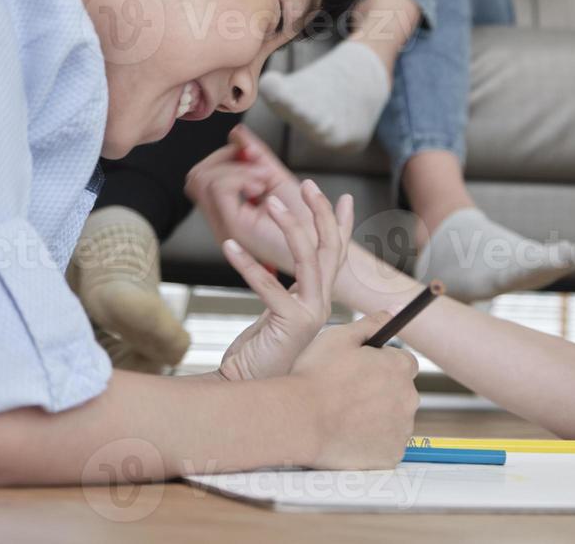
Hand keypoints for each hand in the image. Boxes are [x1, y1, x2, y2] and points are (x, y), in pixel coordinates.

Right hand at [185, 125, 311, 266]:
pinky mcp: (234, 227)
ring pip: (202, 179)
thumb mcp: (277, 179)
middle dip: (226, 159)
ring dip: (236, 169)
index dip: (225, 156)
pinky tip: (261, 187)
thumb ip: (256, 155)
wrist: (324, 242)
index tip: (254, 160)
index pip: (201, 176)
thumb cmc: (309, 219)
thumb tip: (237, 132)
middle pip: (196, 176)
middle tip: (258, 171)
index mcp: (229, 211)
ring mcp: (224, 225)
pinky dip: (240, 176)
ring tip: (262, 182)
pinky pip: (218, 187)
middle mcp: (222, 220)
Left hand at [218, 183, 353, 381]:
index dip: (341, 225)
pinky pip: (269, 286)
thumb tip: (288, 272)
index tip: (344, 198)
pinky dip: (248, 264)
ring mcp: (310, 314)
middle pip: (329, 248)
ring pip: (308, 259)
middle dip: (320, 213)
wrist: (248, 390)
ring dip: (290, 226)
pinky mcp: (290, 323)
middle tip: (308, 185)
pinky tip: (230, 246)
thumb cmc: (259, 355)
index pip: (336, 254)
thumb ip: (288, 293)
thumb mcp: (278, 315)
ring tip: (272, 203)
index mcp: (318, 299)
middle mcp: (321, 303)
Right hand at [290, 310, 420, 470]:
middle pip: (401, 391)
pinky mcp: (390, 456)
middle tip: (350, 394)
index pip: (404, 362)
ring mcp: (401, 430)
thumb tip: (392, 312)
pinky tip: (350, 435)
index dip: (382, 365)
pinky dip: (373, 442)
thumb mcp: (340, 336)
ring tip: (346, 416)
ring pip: (394, 419)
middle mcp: (408, 398)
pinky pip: (387, 446)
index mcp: (399, 367)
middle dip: (382, 391)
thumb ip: (372, 323)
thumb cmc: (315, 378)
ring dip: (378, 417)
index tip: (365, 371)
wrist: (298, 420)